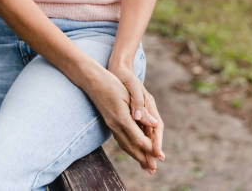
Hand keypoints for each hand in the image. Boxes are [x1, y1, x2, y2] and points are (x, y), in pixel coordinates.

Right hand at [107, 60, 164, 174]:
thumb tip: (154, 125)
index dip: (149, 148)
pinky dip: (128, 147)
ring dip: (135, 155)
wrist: (92, 80)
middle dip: (143, 158)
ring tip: (144, 165)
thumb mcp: (129, 95)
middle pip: (131, 146)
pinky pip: (120, 139)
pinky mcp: (109, 122)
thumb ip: (142, 112)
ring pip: (124, 145)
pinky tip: (132, 149)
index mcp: (122, 118)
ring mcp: (111, 124)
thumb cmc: (112, 84)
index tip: (159, 156)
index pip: (138, 139)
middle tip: (153, 169)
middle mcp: (115, 125)